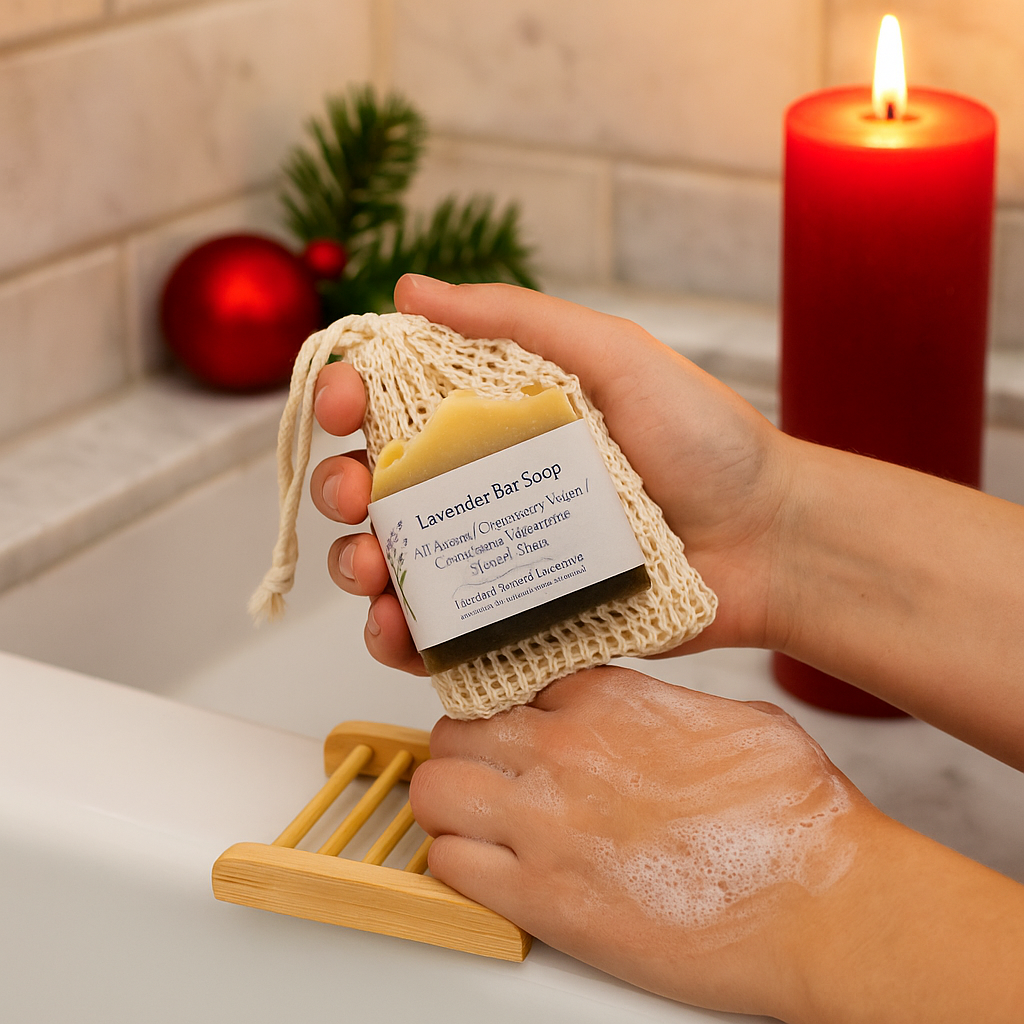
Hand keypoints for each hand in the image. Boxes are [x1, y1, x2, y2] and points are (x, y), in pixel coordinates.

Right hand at [310, 275, 790, 672]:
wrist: (768, 540)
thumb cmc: (704, 439)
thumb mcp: (613, 355)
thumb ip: (517, 318)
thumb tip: (410, 289)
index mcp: (499, 415)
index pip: (397, 403)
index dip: (350, 398)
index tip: (343, 403)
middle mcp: (488, 482)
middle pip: (381, 487)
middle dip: (341, 488)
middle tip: (354, 495)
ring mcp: (501, 554)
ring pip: (398, 563)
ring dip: (359, 567)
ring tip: (370, 572)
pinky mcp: (521, 618)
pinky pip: (443, 632)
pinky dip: (403, 638)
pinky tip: (398, 631)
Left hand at [410, 666, 875, 1018]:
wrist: (824, 901)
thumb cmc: (793, 815)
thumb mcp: (731, 718)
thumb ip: (661, 707)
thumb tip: (636, 716)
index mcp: (608, 699)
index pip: (510, 682)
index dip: (508, 709)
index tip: (513, 729)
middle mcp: (564, 749)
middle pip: (458, 728)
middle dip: (466, 750)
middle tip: (487, 774)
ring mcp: (545, 822)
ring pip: (434, 789)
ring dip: (448, 803)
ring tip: (476, 821)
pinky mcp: (542, 898)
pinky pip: (448, 864)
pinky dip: (456, 863)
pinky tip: (488, 868)